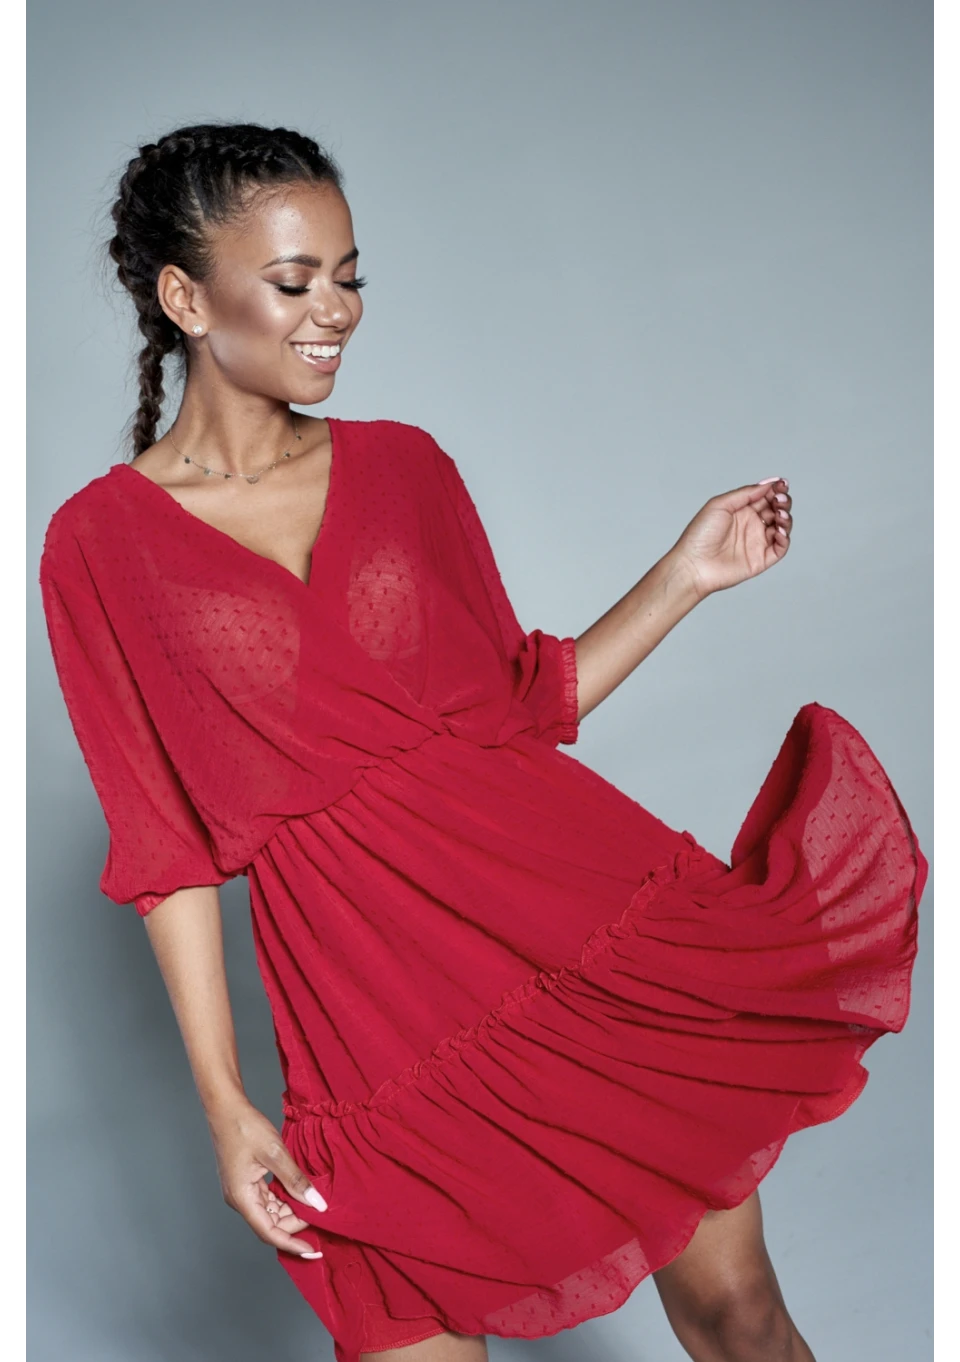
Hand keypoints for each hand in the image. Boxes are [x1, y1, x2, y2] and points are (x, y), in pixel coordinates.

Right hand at [206, 1094, 326, 1258]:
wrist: (226, 1108)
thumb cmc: (245, 1127)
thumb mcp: (276, 1153)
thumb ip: (296, 1181)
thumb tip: (316, 1204)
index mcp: (242, 1198)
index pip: (269, 1232)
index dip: (292, 1244)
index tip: (312, 1250)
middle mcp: (240, 1199)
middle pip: (270, 1223)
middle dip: (295, 1223)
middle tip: (319, 1213)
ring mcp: (242, 1190)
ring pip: (270, 1211)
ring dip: (290, 1210)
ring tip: (312, 1203)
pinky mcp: (246, 1181)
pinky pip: (267, 1198)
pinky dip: (284, 1198)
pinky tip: (298, 1191)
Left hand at [670, 476, 791, 598]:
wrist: (693, 564)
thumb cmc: (699, 536)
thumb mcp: (720, 505)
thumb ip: (745, 494)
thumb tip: (767, 484)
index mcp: (741, 511)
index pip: (765, 497)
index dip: (775, 489)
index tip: (781, 484)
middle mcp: (750, 525)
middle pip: (776, 510)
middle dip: (782, 501)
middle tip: (779, 499)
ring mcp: (757, 542)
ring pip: (782, 527)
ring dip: (786, 518)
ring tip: (779, 514)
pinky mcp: (761, 559)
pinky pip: (780, 547)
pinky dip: (785, 538)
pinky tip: (779, 530)